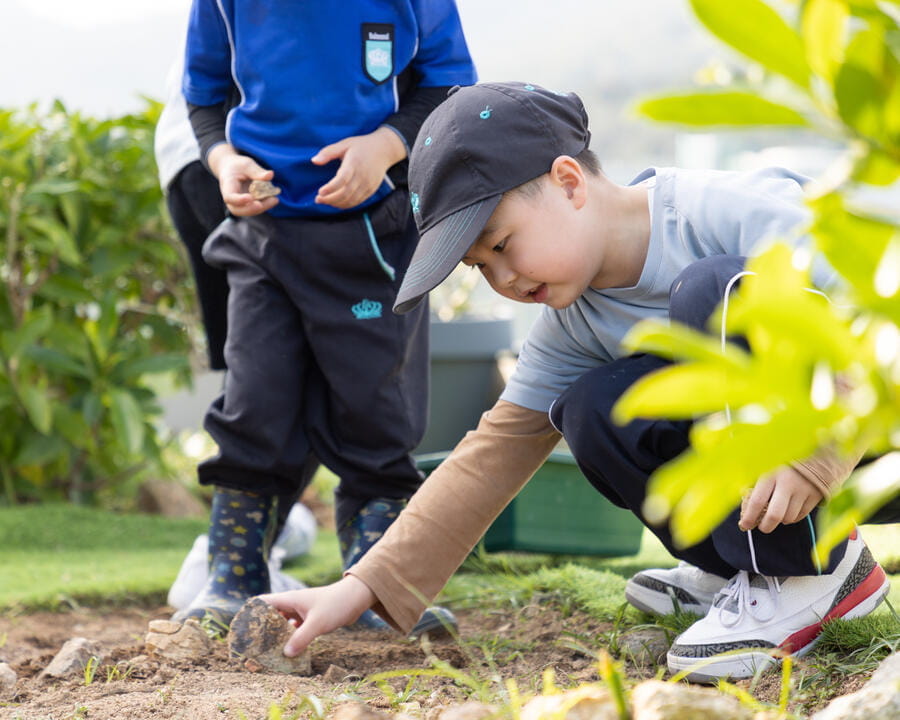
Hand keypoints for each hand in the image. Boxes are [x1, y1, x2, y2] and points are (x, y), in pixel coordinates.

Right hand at [208, 144, 279, 216]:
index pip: (229, 197)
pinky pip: (255, 209)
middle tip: (265, 202)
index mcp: (227, 186)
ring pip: (248, 211)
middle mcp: (231, 199)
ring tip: (274, 199)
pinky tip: (274, 199)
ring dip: (262, 207)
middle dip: (252, 208)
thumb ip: (257, 171)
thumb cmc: (238, 166)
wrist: (233, 170)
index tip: (250, 198)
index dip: (239, 200)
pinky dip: (265, 205)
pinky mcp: (247, 206)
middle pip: (238, 209)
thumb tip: (270, 175)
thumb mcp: (247, 164)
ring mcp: (238, 204)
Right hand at [258, 575, 376, 656]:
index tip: (240, 629)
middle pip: (270, 617)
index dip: (249, 613)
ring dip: (276, 637)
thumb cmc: (336, 604)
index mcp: (289, 599)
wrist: (357, 598)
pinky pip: (294, 630)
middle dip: (261, 631)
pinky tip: (288, 652)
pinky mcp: (309, 619)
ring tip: (267, 653)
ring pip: (282, 625)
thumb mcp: (317, 623)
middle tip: (251, 648)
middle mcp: (292, 604)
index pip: (262, 603)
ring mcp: (301, 612)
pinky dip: (290, 639)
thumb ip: (301, 638)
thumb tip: (285, 654)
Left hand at [312, 126, 405, 208]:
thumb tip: (314, 160)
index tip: (319, 192)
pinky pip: (357, 201)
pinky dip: (346, 205)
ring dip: (336, 203)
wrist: (384, 150)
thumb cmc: (361, 146)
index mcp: (354, 163)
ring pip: (351, 200)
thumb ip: (328, 152)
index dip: (331, 188)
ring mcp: (368, 184)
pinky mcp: (371, 190)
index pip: (342, 179)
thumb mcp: (344, 144)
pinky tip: (336, 202)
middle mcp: (362, 176)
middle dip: (330, 199)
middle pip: (346, 193)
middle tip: (318, 199)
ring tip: (325, 201)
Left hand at [739, 466, 823, 532]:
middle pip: (774, 515)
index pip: (757, 501)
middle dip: (765, 526)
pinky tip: (788, 510)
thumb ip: (756, 483)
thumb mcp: (767, 466)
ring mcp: (803, 490)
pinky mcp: (816, 495)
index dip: (749, 517)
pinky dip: (792, 518)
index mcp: (771, 474)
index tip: (744, 525)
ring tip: (776, 513)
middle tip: (761, 526)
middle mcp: (787, 483)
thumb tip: (745, 505)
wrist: (814, 451)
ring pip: (788, 518)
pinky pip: (801, 516)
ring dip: (780, 520)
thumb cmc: (784, 461)